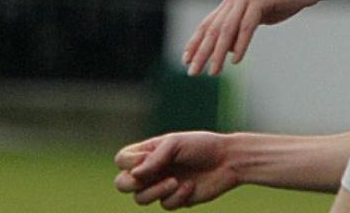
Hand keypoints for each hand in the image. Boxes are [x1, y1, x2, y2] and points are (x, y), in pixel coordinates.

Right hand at [114, 132, 246, 207]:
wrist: (228, 161)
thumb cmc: (201, 146)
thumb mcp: (176, 144)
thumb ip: (154, 158)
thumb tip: (135, 174)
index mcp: (149, 152)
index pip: (122, 160)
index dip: (128, 162)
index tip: (145, 158)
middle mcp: (152, 170)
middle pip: (122, 184)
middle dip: (130, 184)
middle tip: (144, 179)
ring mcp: (162, 186)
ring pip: (140, 198)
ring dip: (155, 191)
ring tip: (175, 181)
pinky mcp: (175, 199)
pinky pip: (165, 205)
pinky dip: (177, 196)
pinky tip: (190, 186)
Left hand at [181, 0, 326, 75]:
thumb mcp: (259, 17)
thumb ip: (241, 29)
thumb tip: (226, 49)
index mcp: (232, 3)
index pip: (207, 25)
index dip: (195, 43)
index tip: (186, 60)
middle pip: (212, 30)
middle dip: (201, 53)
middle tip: (193, 72)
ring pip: (227, 30)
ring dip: (218, 54)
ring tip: (213, 72)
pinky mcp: (260, 0)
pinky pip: (247, 26)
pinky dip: (241, 45)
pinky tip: (236, 60)